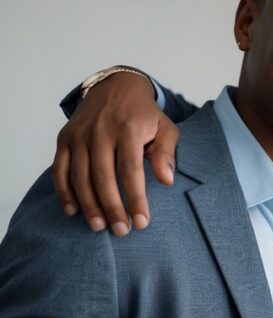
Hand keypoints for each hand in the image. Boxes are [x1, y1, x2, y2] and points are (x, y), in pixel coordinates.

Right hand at [52, 71, 177, 235]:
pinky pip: (60, 169)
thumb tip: (166, 180)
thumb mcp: (166, 127)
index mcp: (128, 128)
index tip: (141, 222)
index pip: (131, 170)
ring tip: (100, 226)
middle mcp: (100, 131)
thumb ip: (167, 153)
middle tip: (121, 231)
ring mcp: (79, 135)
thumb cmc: (145, 115)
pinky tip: (73, 211)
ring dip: (89, 205)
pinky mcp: (64, 139)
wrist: (116, 87)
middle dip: (112, 207)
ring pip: (80, 176)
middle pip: (103, 177)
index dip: (135, 198)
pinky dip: (64, 192)